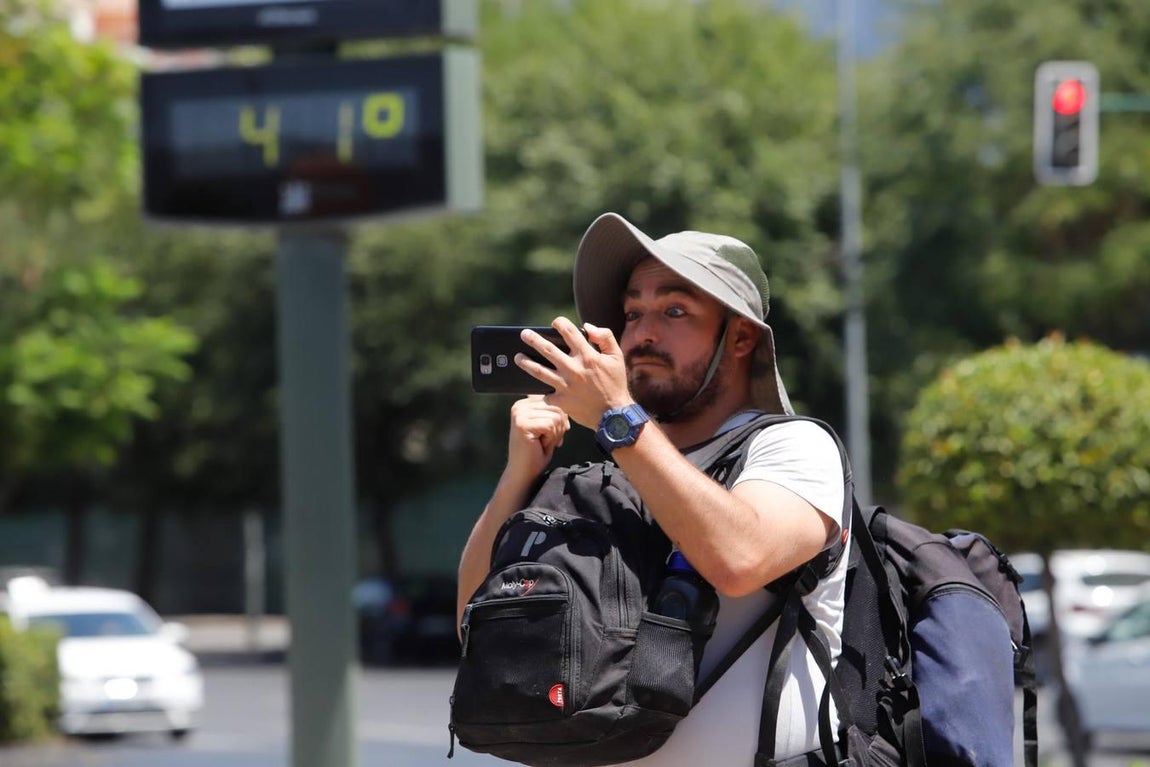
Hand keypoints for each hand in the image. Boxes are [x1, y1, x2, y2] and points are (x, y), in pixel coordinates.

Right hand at [506, 395, 569, 480]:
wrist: (523, 473)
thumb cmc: (537, 452)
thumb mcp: (548, 426)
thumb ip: (554, 412)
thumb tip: (568, 400)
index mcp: (524, 404)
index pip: (555, 400)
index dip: (559, 420)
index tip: (550, 434)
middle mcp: (519, 406)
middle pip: (557, 407)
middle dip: (559, 427)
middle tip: (547, 441)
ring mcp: (519, 414)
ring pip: (556, 416)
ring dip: (555, 434)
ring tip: (543, 442)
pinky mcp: (522, 424)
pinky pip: (551, 425)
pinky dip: (551, 438)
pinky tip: (540, 445)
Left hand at [515, 318, 630, 428]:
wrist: (614, 415)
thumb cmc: (615, 384)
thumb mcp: (616, 357)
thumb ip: (605, 337)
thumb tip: (587, 327)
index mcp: (588, 356)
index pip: (570, 333)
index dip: (560, 323)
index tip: (555, 322)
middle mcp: (573, 369)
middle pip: (548, 350)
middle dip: (533, 340)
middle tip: (523, 334)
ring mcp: (565, 386)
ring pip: (539, 371)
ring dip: (526, 363)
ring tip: (517, 357)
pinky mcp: (561, 401)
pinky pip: (546, 394)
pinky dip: (540, 391)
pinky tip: (532, 386)